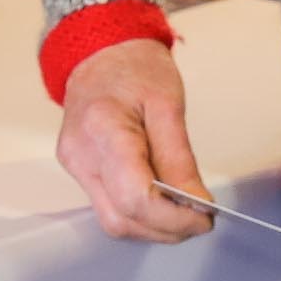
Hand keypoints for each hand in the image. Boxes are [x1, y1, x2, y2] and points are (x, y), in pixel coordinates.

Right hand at [55, 41, 216, 242]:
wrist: (101, 52)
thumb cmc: (134, 69)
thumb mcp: (168, 105)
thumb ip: (180, 160)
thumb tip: (197, 205)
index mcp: (103, 131)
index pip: (135, 198)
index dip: (174, 218)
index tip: (205, 217)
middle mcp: (81, 155)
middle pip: (122, 218)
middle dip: (166, 228)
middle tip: (199, 217)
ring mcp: (75, 166)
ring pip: (114, 221)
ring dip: (153, 226)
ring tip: (182, 209)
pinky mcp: (79, 171)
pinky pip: (109, 207)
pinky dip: (139, 213)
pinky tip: (160, 200)